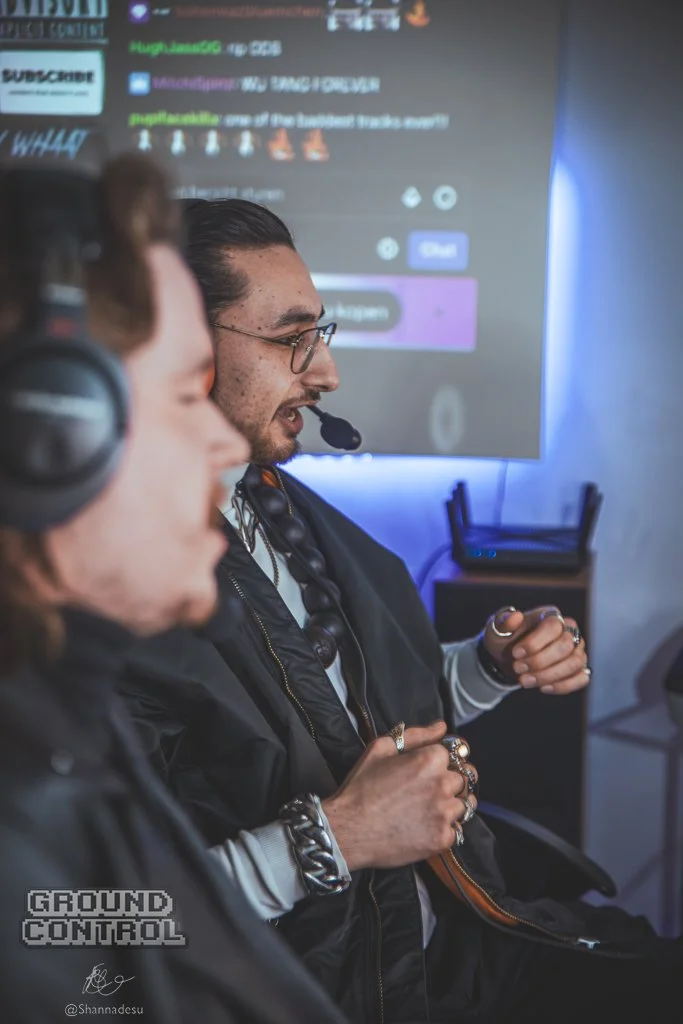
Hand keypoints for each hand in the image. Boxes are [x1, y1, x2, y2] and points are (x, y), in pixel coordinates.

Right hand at [322, 721, 476, 870]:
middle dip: (450, 781)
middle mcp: (443, 784)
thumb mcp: (381, 748)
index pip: (456, 754)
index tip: (430, 770)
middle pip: (464, 779)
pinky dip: (444, 829)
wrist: (348, 829)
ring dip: (451, 805)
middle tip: (427, 790)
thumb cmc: (361, 788)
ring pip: (464, 804)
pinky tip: (424, 826)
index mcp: (430, 759)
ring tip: (427, 809)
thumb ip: (416, 735)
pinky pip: (456, 830)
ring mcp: (445, 813)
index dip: (443, 761)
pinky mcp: (443, 838)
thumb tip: (441, 727)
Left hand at [482, 606, 589, 694]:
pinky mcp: (579, 669)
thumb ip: (503, 622)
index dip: (535, 642)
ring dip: (548, 676)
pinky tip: (543, 688)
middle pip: (566, 646)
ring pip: (574, 663)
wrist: (508, 659)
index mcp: (550, 616)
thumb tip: (515, 616)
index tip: (515, 654)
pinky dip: (563, 686)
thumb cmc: (505, 640)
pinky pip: (582, 678)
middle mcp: (568, 631)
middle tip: (517, 669)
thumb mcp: (497, 629)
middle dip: (539, 661)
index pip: (553, 626)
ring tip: (524, 681)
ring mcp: (576, 650)